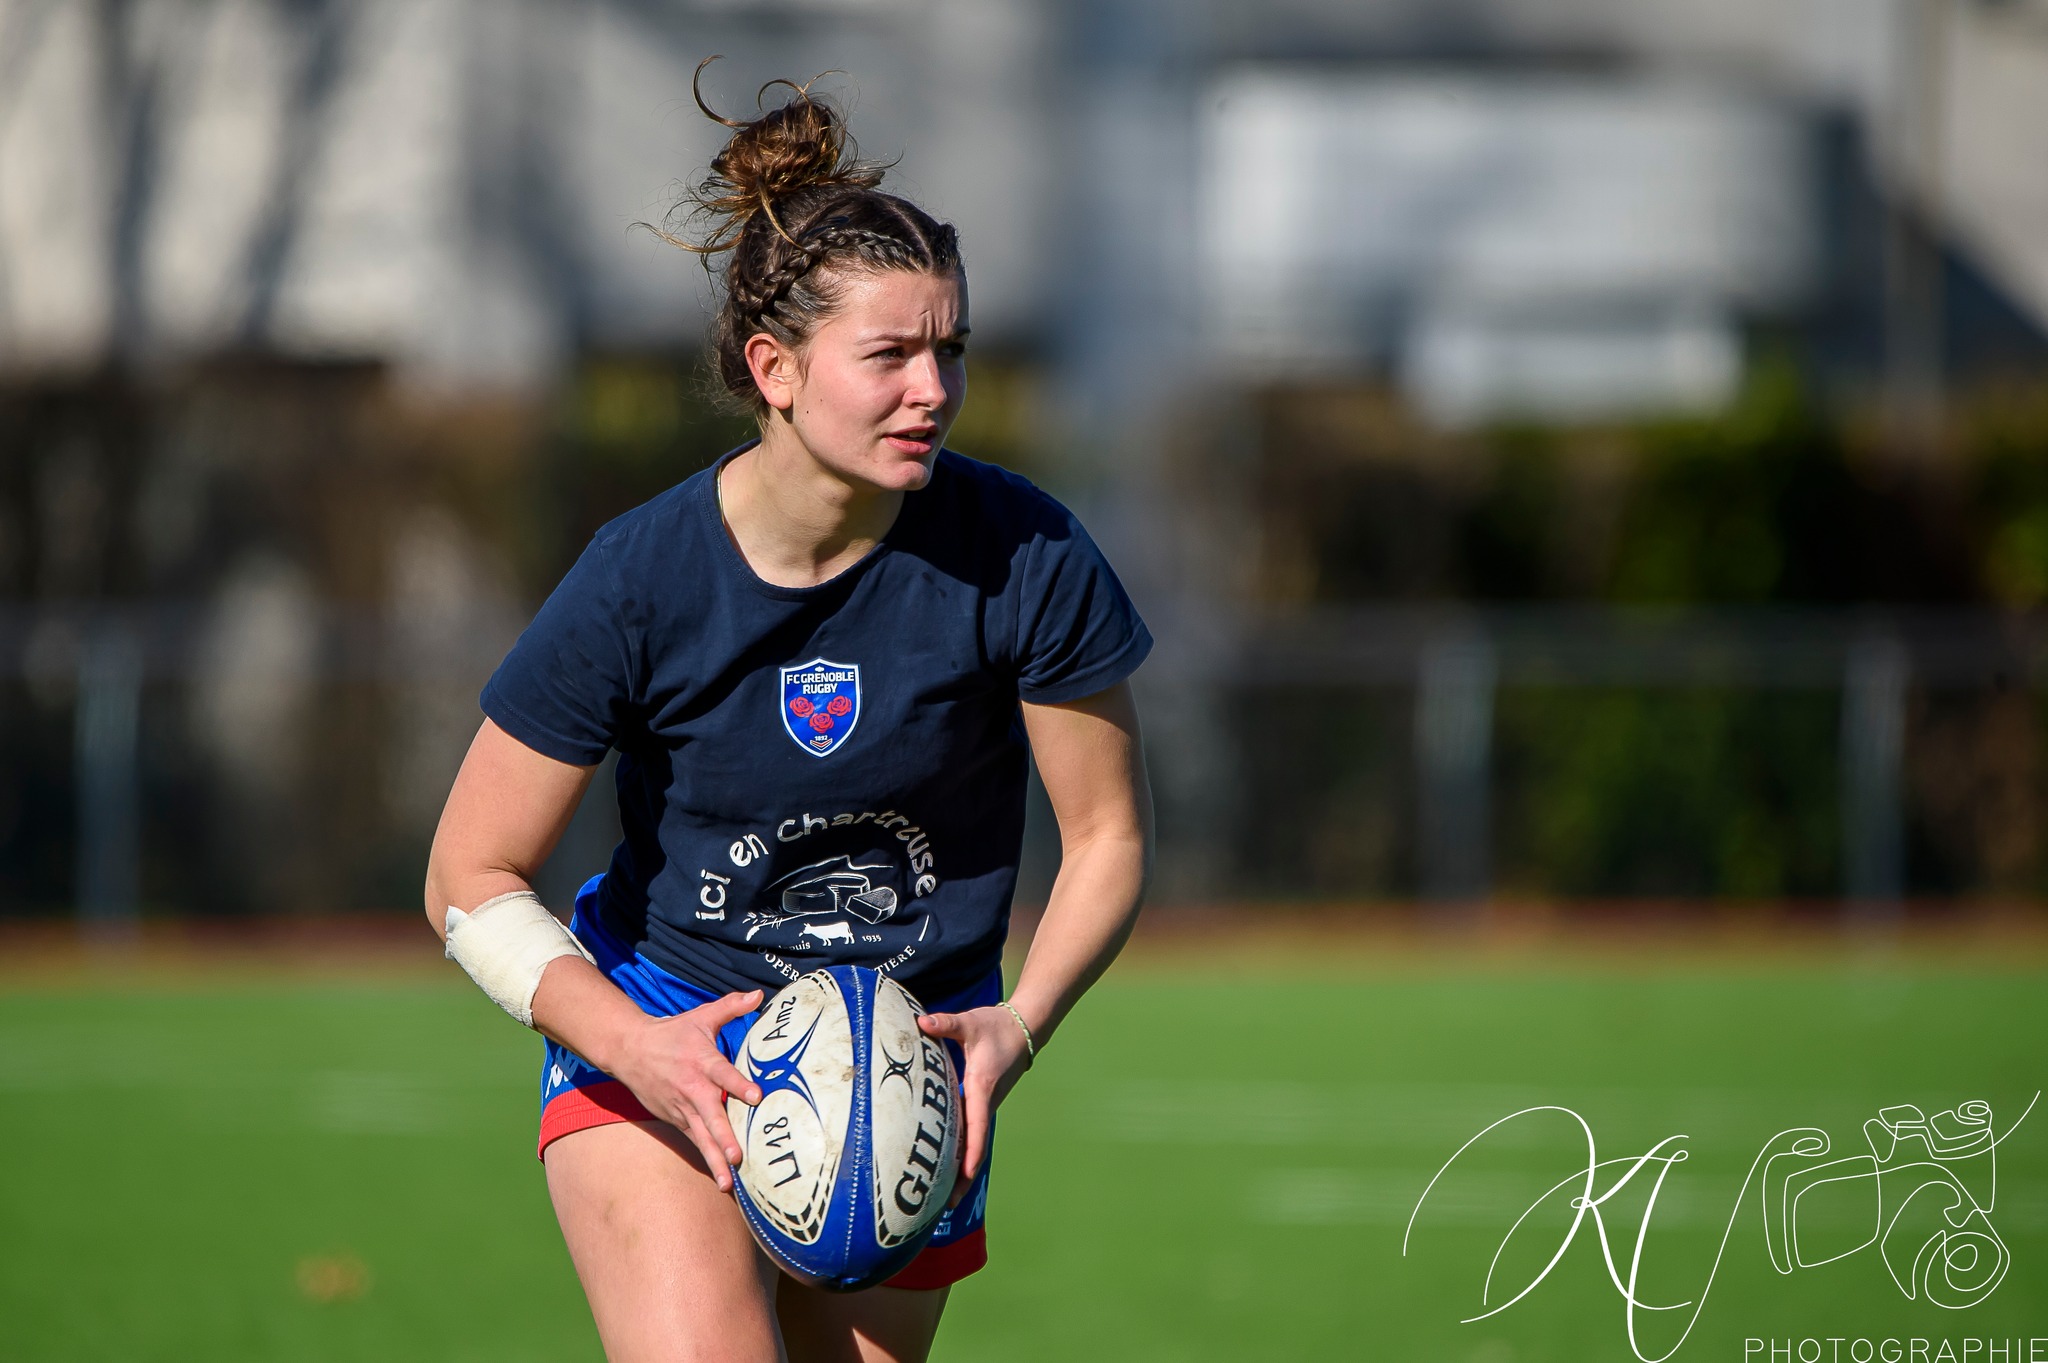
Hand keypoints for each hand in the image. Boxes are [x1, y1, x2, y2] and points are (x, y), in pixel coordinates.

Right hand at [609, 989, 763, 1192]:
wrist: (630, 1050)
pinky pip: (695, 1142)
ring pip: (701, 1137)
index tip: (757, 1096)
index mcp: (702, 1061)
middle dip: (723, 1137)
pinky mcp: (676, 1121)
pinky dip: (706, 1159)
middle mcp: (692, 1089)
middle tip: (736, 1156)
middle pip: (710, 1115)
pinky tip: (721, 1180)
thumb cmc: (674, 1033)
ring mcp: (682, 1108)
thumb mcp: (701, 1016)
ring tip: (727, 1184)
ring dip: (713, 1160)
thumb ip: (731, 1007)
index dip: (739, 1084)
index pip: (723, 1074)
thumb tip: (759, 995)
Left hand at [917, 1003, 1032, 1205]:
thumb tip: (922, 1022)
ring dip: (962, 1168)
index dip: (969, 1154)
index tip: (962, 1178)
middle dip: (962, 1176)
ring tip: (946, 1196)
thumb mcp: (970, 1023)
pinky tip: (950, 1165)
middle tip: (946, 1205)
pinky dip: (963, 1151)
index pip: (976, 1127)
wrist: (1025, 1028)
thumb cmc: (996, 1026)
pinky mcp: (984, 1102)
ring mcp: (988, 1104)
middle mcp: (987, 1102)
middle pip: (974, 1146)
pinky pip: (973, 1132)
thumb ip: (945, 1025)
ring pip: (974, 1142)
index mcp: (982, 1087)